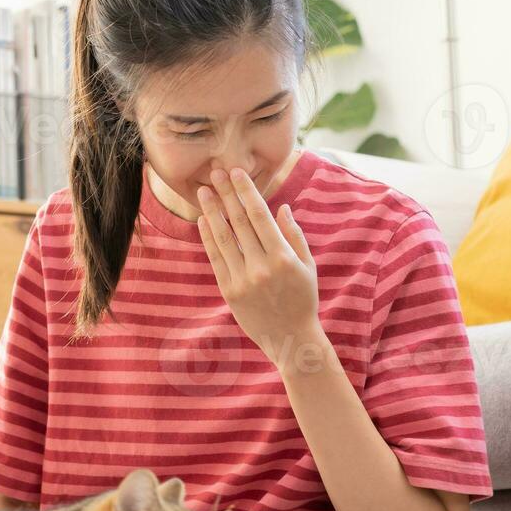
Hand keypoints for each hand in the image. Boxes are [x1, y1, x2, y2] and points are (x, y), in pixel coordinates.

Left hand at [195, 166, 320, 364]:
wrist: (290, 338)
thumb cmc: (303, 299)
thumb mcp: (307, 265)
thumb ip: (294, 235)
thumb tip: (281, 207)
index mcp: (283, 257)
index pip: (260, 215)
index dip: (246, 191)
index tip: (236, 172)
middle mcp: (261, 266)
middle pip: (240, 222)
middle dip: (226, 194)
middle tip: (215, 172)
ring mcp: (243, 280)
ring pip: (223, 238)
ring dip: (212, 211)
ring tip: (203, 191)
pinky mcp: (229, 292)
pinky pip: (215, 258)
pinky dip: (208, 237)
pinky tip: (203, 220)